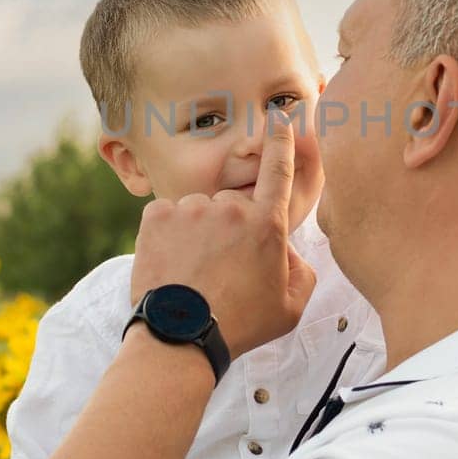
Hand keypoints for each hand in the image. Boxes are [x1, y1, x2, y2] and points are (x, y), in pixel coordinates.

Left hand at [129, 111, 316, 358]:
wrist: (180, 339)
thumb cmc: (240, 326)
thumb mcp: (291, 307)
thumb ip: (300, 270)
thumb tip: (286, 250)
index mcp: (267, 225)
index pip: (279, 170)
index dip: (281, 142)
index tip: (279, 120)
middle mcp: (231, 208)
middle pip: (232, 205)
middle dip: (229, 229)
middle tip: (222, 269)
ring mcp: (191, 209)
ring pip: (198, 211)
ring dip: (197, 232)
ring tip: (193, 271)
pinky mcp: (157, 215)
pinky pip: (166, 215)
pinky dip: (167, 235)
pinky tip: (171, 263)